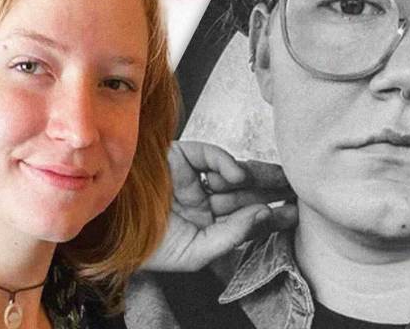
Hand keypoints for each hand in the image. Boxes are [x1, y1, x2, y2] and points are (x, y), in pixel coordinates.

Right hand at [143, 141, 296, 271]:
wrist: (107, 232)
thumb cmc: (145, 247)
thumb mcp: (197, 253)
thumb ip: (231, 236)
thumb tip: (263, 216)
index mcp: (208, 223)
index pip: (247, 215)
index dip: (272, 214)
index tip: (295, 213)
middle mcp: (204, 199)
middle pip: (248, 192)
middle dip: (274, 191)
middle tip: (301, 190)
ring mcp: (193, 178)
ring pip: (235, 173)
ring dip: (261, 177)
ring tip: (285, 183)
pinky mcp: (180, 158)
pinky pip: (210, 156)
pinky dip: (226, 164)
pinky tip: (238, 176)